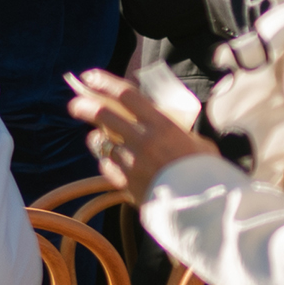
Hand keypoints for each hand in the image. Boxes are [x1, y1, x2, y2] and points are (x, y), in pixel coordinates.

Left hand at [68, 67, 220, 193]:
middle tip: (76, 103)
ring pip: (101, 143)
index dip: (105, 83)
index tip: (90, 76)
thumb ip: (177, 132)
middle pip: (103, 114)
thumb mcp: (197, 143)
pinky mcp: (124, 182)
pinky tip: (112, 161)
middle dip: (84, 106)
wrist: (204, 208)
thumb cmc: (207, 173)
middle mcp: (142, 140)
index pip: (127, 95)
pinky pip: (107, 166)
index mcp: (163, 126)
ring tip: (98, 137)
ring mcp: (130, 162)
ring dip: (97, 138)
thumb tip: (167, 126)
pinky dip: (108, 162)